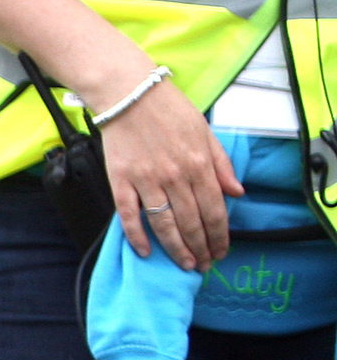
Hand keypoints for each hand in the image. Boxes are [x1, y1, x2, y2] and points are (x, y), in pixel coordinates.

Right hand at [97, 73, 240, 268]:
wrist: (129, 94)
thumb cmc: (170, 110)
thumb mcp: (206, 132)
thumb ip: (221, 164)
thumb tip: (236, 193)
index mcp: (199, 164)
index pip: (215, 209)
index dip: (220, 234)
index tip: (221, 250)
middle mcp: (175, 176)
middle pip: (192, 221)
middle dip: (201, 247)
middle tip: (204, 265)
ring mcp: (146, 181)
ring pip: (164, 224)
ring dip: (176, 248)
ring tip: (184, 265)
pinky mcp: (121, 181)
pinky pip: (129, 216)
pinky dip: (137, 236)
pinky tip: (146, 252)